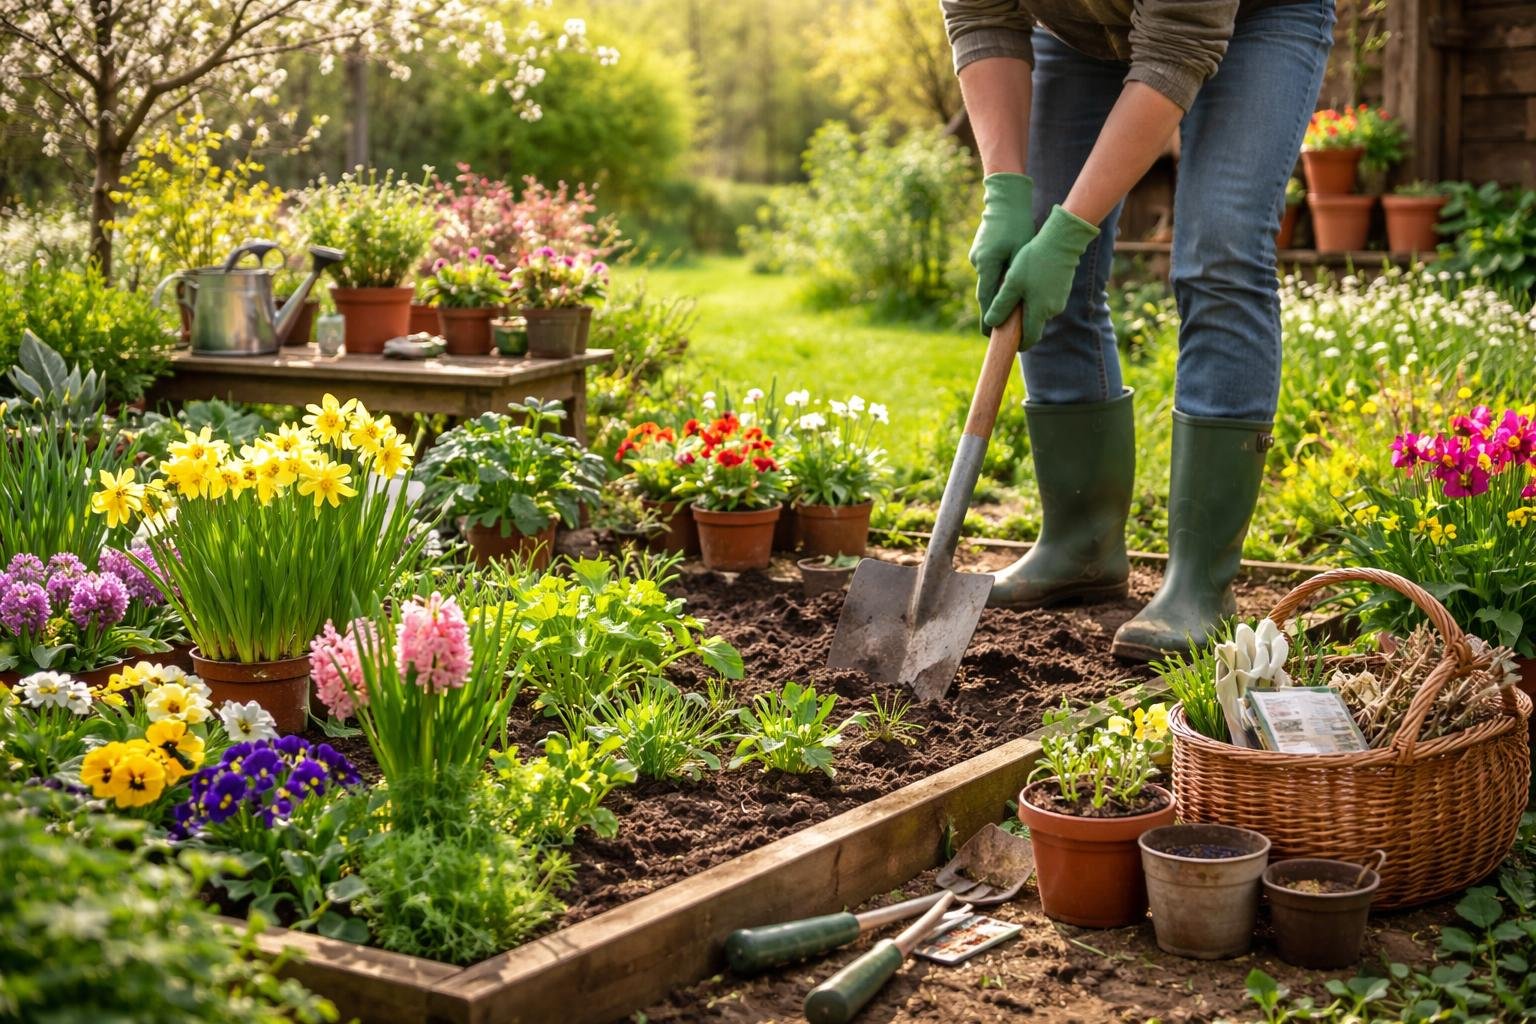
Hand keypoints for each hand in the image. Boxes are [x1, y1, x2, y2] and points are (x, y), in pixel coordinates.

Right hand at [968, 173, 1034, 334]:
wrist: (1005, 199)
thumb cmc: (1017, 224)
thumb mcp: (1020, 251)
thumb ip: (1015, 276)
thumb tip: (1013, 300)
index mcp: (988, 264)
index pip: (986, 299)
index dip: (987, 318)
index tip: (988, 334)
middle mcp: (978, 261)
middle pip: (985, 291)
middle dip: (991, 309)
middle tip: (996, 328)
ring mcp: (977, 255)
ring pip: (988, 279)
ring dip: (996, 290)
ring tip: (1007, 302)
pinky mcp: (979, 249)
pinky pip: (989, 268)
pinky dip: (997, 275)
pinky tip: (1007, 276)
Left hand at [985, 204, 1099, 348]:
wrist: (1062, 240)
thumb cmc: (1034, 260)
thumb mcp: (1012, 282)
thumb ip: (1001, 305)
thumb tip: (990, 323)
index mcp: (1040, 311)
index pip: (1029, 339)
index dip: (1017, 344)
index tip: (1005, 341)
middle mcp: (1052, 310)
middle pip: (1034, 326)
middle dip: (1019, 325)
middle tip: (1003, 315)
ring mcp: (1059, 300)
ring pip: (1039, 311)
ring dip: (1027, 309)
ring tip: (1013, 294)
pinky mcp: (1062, 289)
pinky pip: (1045, 300)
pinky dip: (1035, 298)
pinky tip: (1026, 283)